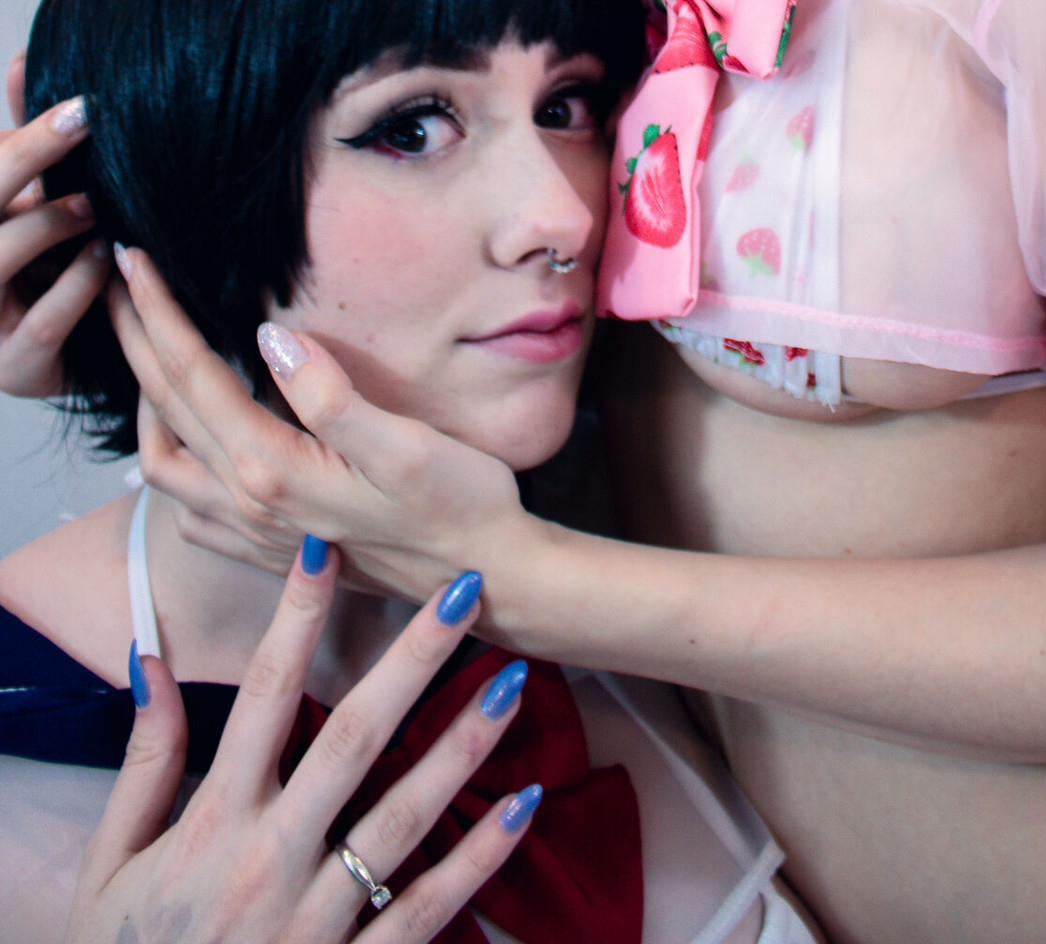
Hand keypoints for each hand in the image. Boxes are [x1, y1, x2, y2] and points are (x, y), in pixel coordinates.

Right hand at [0, 55, 110, 396]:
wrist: (67, 359)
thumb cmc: (41, 267)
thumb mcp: (29, 202)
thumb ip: (24, 143)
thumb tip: (21, 59)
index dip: (23, 138)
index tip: (79, 102)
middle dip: (28, 157)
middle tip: (85, 119)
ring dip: (50, 222)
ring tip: (95, 205)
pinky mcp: (14, 369)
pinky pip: (42, 323)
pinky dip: (77, 285)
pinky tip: (106, 257)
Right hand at [67, 544, 540, 943]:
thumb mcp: (112, 863)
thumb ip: (145, 762)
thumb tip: (152, 661)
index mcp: (214, 822)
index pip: (262, 696)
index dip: (295, 617)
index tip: (329, 548)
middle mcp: (271, 859)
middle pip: (353, 738)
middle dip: (413, 658)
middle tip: (463, 589)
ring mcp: (318, 917)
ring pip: (402, 816)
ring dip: (462, 743)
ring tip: (513, 679)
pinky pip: (425, 908)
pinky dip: (477, 858)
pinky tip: (523, 804)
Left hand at [113, 247, 529, 619]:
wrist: (487, 580)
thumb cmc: (460, 504)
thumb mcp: (406, 444)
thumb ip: (331, 396)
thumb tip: (268, 336)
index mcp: (272, 471)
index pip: (193, 376)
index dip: (158, 313)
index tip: (133, 257)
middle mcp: (248, 505)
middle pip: (165, 409)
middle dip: (135, 338)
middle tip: (119, 280)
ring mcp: (254, 532)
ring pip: (162, 463)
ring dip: (144, 399)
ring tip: (148, 348)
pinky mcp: (269, 547)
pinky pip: (188, 506)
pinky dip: (169, 460)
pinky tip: (185, 438)